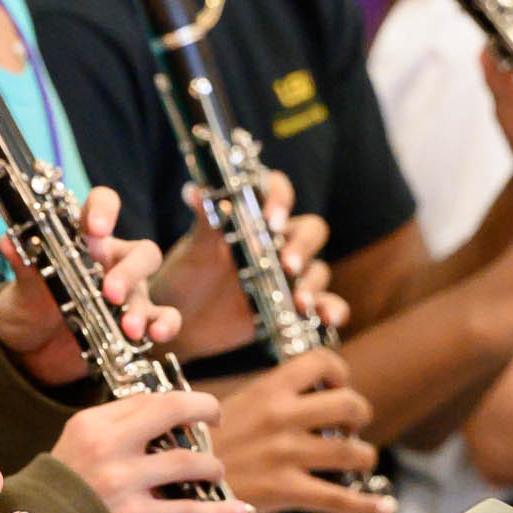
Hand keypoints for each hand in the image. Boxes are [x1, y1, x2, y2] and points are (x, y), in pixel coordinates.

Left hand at [0, 188, 175, 384]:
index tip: (97, 228)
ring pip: (149, 288)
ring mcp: (127, 293)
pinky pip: (163, 318)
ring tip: (128, 328)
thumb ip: (24, 266)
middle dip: (129, 272)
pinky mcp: (135, 323)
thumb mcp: (24, 288)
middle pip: (139, 252)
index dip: (104, 209)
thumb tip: (8, 241)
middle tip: (110, 293)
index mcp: (84, 240)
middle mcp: (111, 262)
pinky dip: (165, 324)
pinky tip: (156, 335)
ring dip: (141, 307)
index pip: (101, 206)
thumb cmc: (30, 306)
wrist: (29, 350)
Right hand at [51, 391, 247, 512]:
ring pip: (188, 463)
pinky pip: (188, 511)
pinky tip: (239, 509)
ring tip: (214, 471)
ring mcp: (123, 481)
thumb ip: (118, 425)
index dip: (179, 400)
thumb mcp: (79, 440)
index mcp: (93, 424)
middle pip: (172, 411)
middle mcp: (109, 447)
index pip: (149, 399)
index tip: (194, 408)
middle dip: (205, 409)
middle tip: (215, 419)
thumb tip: (168, 414)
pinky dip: (219, 510)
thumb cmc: (66, 485)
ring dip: (211, 466)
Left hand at [155, 169, 338, 357]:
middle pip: (310, 230)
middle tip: (286, 264)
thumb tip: (195, 190)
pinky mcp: (293, 305)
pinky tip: (325, 318)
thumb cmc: (185, 276)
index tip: (270, 219)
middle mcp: (277, 242)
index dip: (280, 199)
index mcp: (252, 217)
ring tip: (299, 302)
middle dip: (303, 246)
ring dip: (313, 283)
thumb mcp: (193, 251)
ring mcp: (288, 275)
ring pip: (318, 269)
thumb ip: (203, 223)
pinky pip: (326, 303)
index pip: (277, 192)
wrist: (180, 322)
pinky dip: (332, 308)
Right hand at [207, 349, 394, 512]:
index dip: (340, 373)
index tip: (338, 386)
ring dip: (363, 457)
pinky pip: (339, 499)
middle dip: (359, 416)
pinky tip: (382, 505)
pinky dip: (367, 504)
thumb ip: (265, 397)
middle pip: (349, 405)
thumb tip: (298, 394)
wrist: (174, 481)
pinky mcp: (286, 489)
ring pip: (352, 452)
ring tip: (356, 460)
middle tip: (348, 427)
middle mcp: (281, 418)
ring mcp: (286, 454)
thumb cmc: (197, 443)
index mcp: (268, 390)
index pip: (322, 363)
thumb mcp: (226, 404)